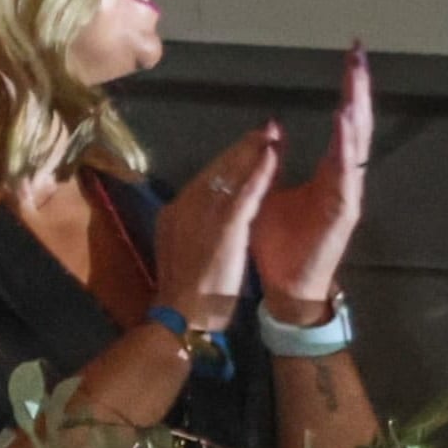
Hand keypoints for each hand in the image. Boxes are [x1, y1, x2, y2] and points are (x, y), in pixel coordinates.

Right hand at [151, 127, 272, 330]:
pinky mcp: (223, 229)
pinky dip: (258, 174)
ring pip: (229, 176)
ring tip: (271, 134)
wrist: (180, 318)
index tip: (248, 144)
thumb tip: (206, 209)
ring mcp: (202, 216)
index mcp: (175, 212)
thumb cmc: (184, 294)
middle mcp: (185, 206)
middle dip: (242, 149)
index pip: (206, 178)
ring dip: (252, 153)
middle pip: (216, 170)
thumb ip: (193, 227)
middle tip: (265, 129)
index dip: (229, 159)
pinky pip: (243, 195)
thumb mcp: (184, 251)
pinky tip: (272, 158)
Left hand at [249, 46, 371, 315]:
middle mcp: (343, 177)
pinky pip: (346, 178)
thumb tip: (272, 131)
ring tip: (353, 84)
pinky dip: (346, 151)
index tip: (352, 56)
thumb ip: (272, 164)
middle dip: (358, 89)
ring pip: (356, 148)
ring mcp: (346, 195)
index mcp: (329, 171)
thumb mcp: (270, 193)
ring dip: (355, 115)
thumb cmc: (281, 243)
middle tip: (359, 54)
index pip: (344, 120)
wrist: (287, 288)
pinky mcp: (341, 215)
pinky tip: (344, 127)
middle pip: (356, 124)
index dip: (349, 88)